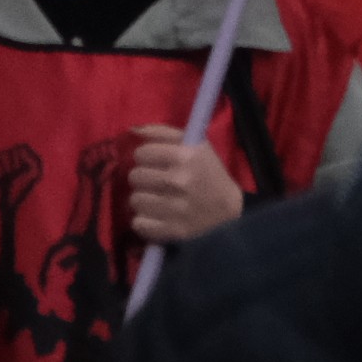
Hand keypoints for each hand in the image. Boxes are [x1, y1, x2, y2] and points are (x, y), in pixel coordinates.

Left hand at [124, 123, 244, 243]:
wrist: (229, 213)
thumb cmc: (210, 173)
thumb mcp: (196, 144)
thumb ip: (163, 133)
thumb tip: (133, 129)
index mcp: (185, 156)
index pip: (142, 153)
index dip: (146, 156)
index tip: (155, 161)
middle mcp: (178, 181)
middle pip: (135, 176)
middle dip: (143, 177)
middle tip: (155, 181)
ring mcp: (174, 208)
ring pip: (135, 200)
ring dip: (143, 199)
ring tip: (156, 199)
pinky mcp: (171, 231)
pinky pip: (138, 223)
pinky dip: (144, 221)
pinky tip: (156, 216)